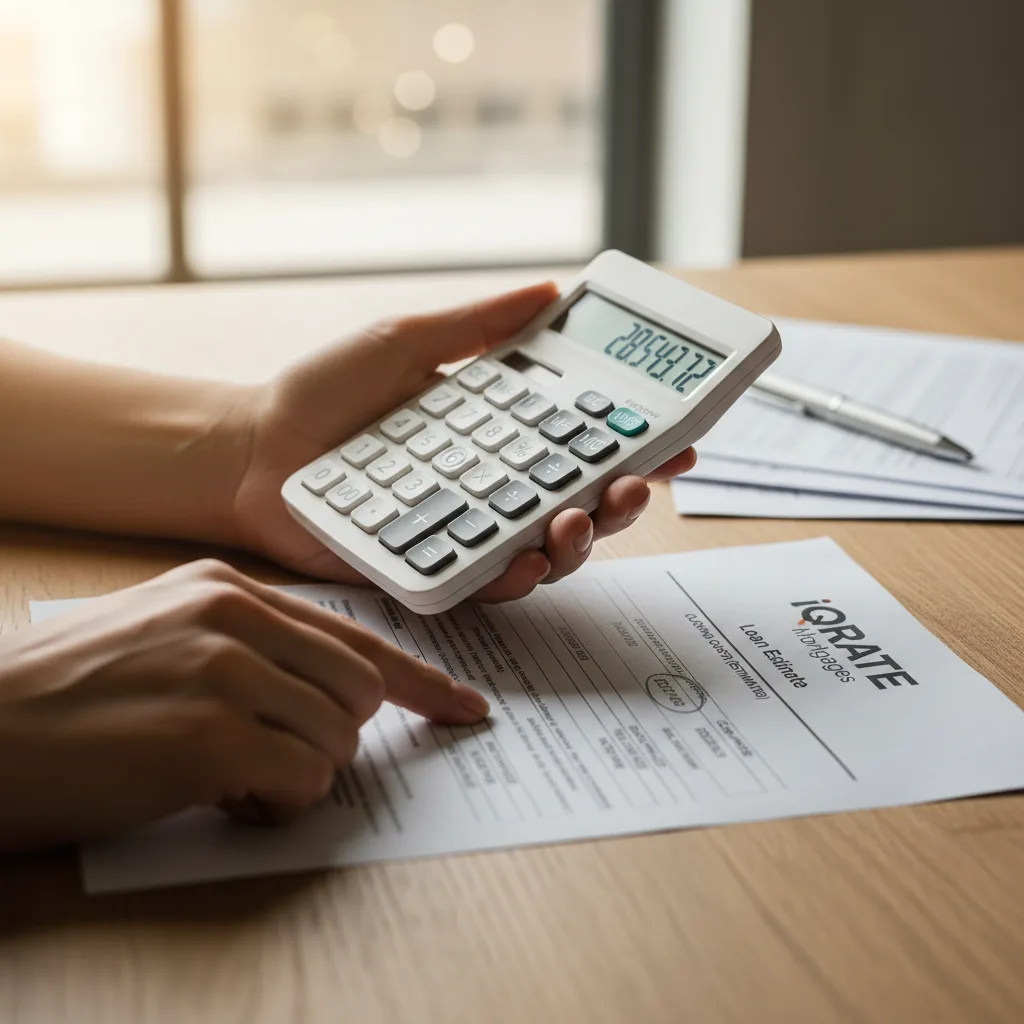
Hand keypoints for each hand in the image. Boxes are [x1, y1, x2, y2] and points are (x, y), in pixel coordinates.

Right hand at [0, 559, 487, 851]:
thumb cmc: (64, 695)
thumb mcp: (163, 634)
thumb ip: (250, 645)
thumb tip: (331, 694)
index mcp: (227, 588)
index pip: (354, 633)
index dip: (419, 678)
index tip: (463, 706)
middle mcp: (233, 618)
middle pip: (361, 688)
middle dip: (340, 735)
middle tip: (279, 756)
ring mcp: (223, 673)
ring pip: (339, 738)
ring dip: (300, 774)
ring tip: (230, 777)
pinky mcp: (207, 738)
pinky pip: (303, 781)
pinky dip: (276, 804)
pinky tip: (219, 797)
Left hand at [230, 284, 696, 599]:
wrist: (252, 449)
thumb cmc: (322, 396)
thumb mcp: (406, 342)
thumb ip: (477, 325)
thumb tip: (549, 290)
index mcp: (497, 434)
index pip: (582, 441)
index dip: (637, 441)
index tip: (681, 435)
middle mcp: (491, 488)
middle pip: (581, 501)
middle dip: (625, 497)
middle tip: (639, 482)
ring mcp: (465, 532)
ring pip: (547, 549)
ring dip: (581, 538)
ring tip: (580, 516)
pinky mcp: (431, 570)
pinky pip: (488, 582)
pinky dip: (518, 574)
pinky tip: (531, 558)